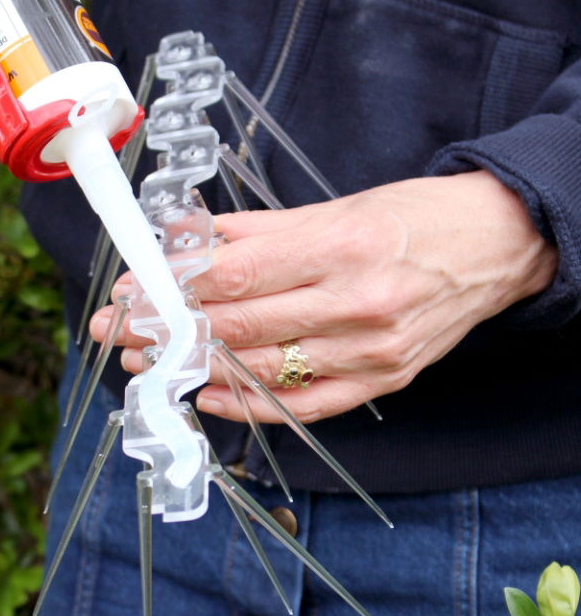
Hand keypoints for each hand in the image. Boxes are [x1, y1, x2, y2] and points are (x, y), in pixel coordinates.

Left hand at [90, 171, 556, 422]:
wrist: (493, 247)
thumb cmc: (414, 219)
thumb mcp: (337, 209)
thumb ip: (259, 232)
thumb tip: (190, 243)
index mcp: (342, 247)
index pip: (234, 274)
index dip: (172, 287)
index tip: (130, 292)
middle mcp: (357, 305)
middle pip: (240, 326)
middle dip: (169, 331)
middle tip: (121, 332)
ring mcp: (371, 352)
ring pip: (264, 371)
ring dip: (197, 369)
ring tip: (152, 363)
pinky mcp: (381, 382)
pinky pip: (305, 405)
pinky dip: (251, 406)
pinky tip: (209, 397)